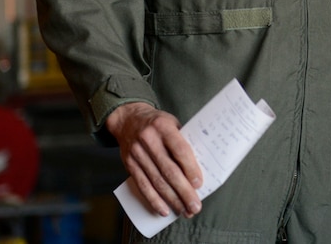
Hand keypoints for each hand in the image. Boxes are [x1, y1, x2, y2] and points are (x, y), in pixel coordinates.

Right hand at [106, 102, 202, 217]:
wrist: (128, 119)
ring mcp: (137, 153)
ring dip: (172, 199)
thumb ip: (184, 141)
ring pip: (156, 181)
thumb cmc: (158, 123)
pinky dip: (153, 200)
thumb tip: (202, 165)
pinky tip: (163, 210)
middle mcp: (149, 140)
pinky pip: (142, 185)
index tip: (199, 184)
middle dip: (184, 191)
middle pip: (168, 170)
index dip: (190, 168)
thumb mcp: (172, 123)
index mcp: (163, 126)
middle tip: (195, 206)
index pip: (180, 150)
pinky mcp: (129, 165)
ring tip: (184, 211)